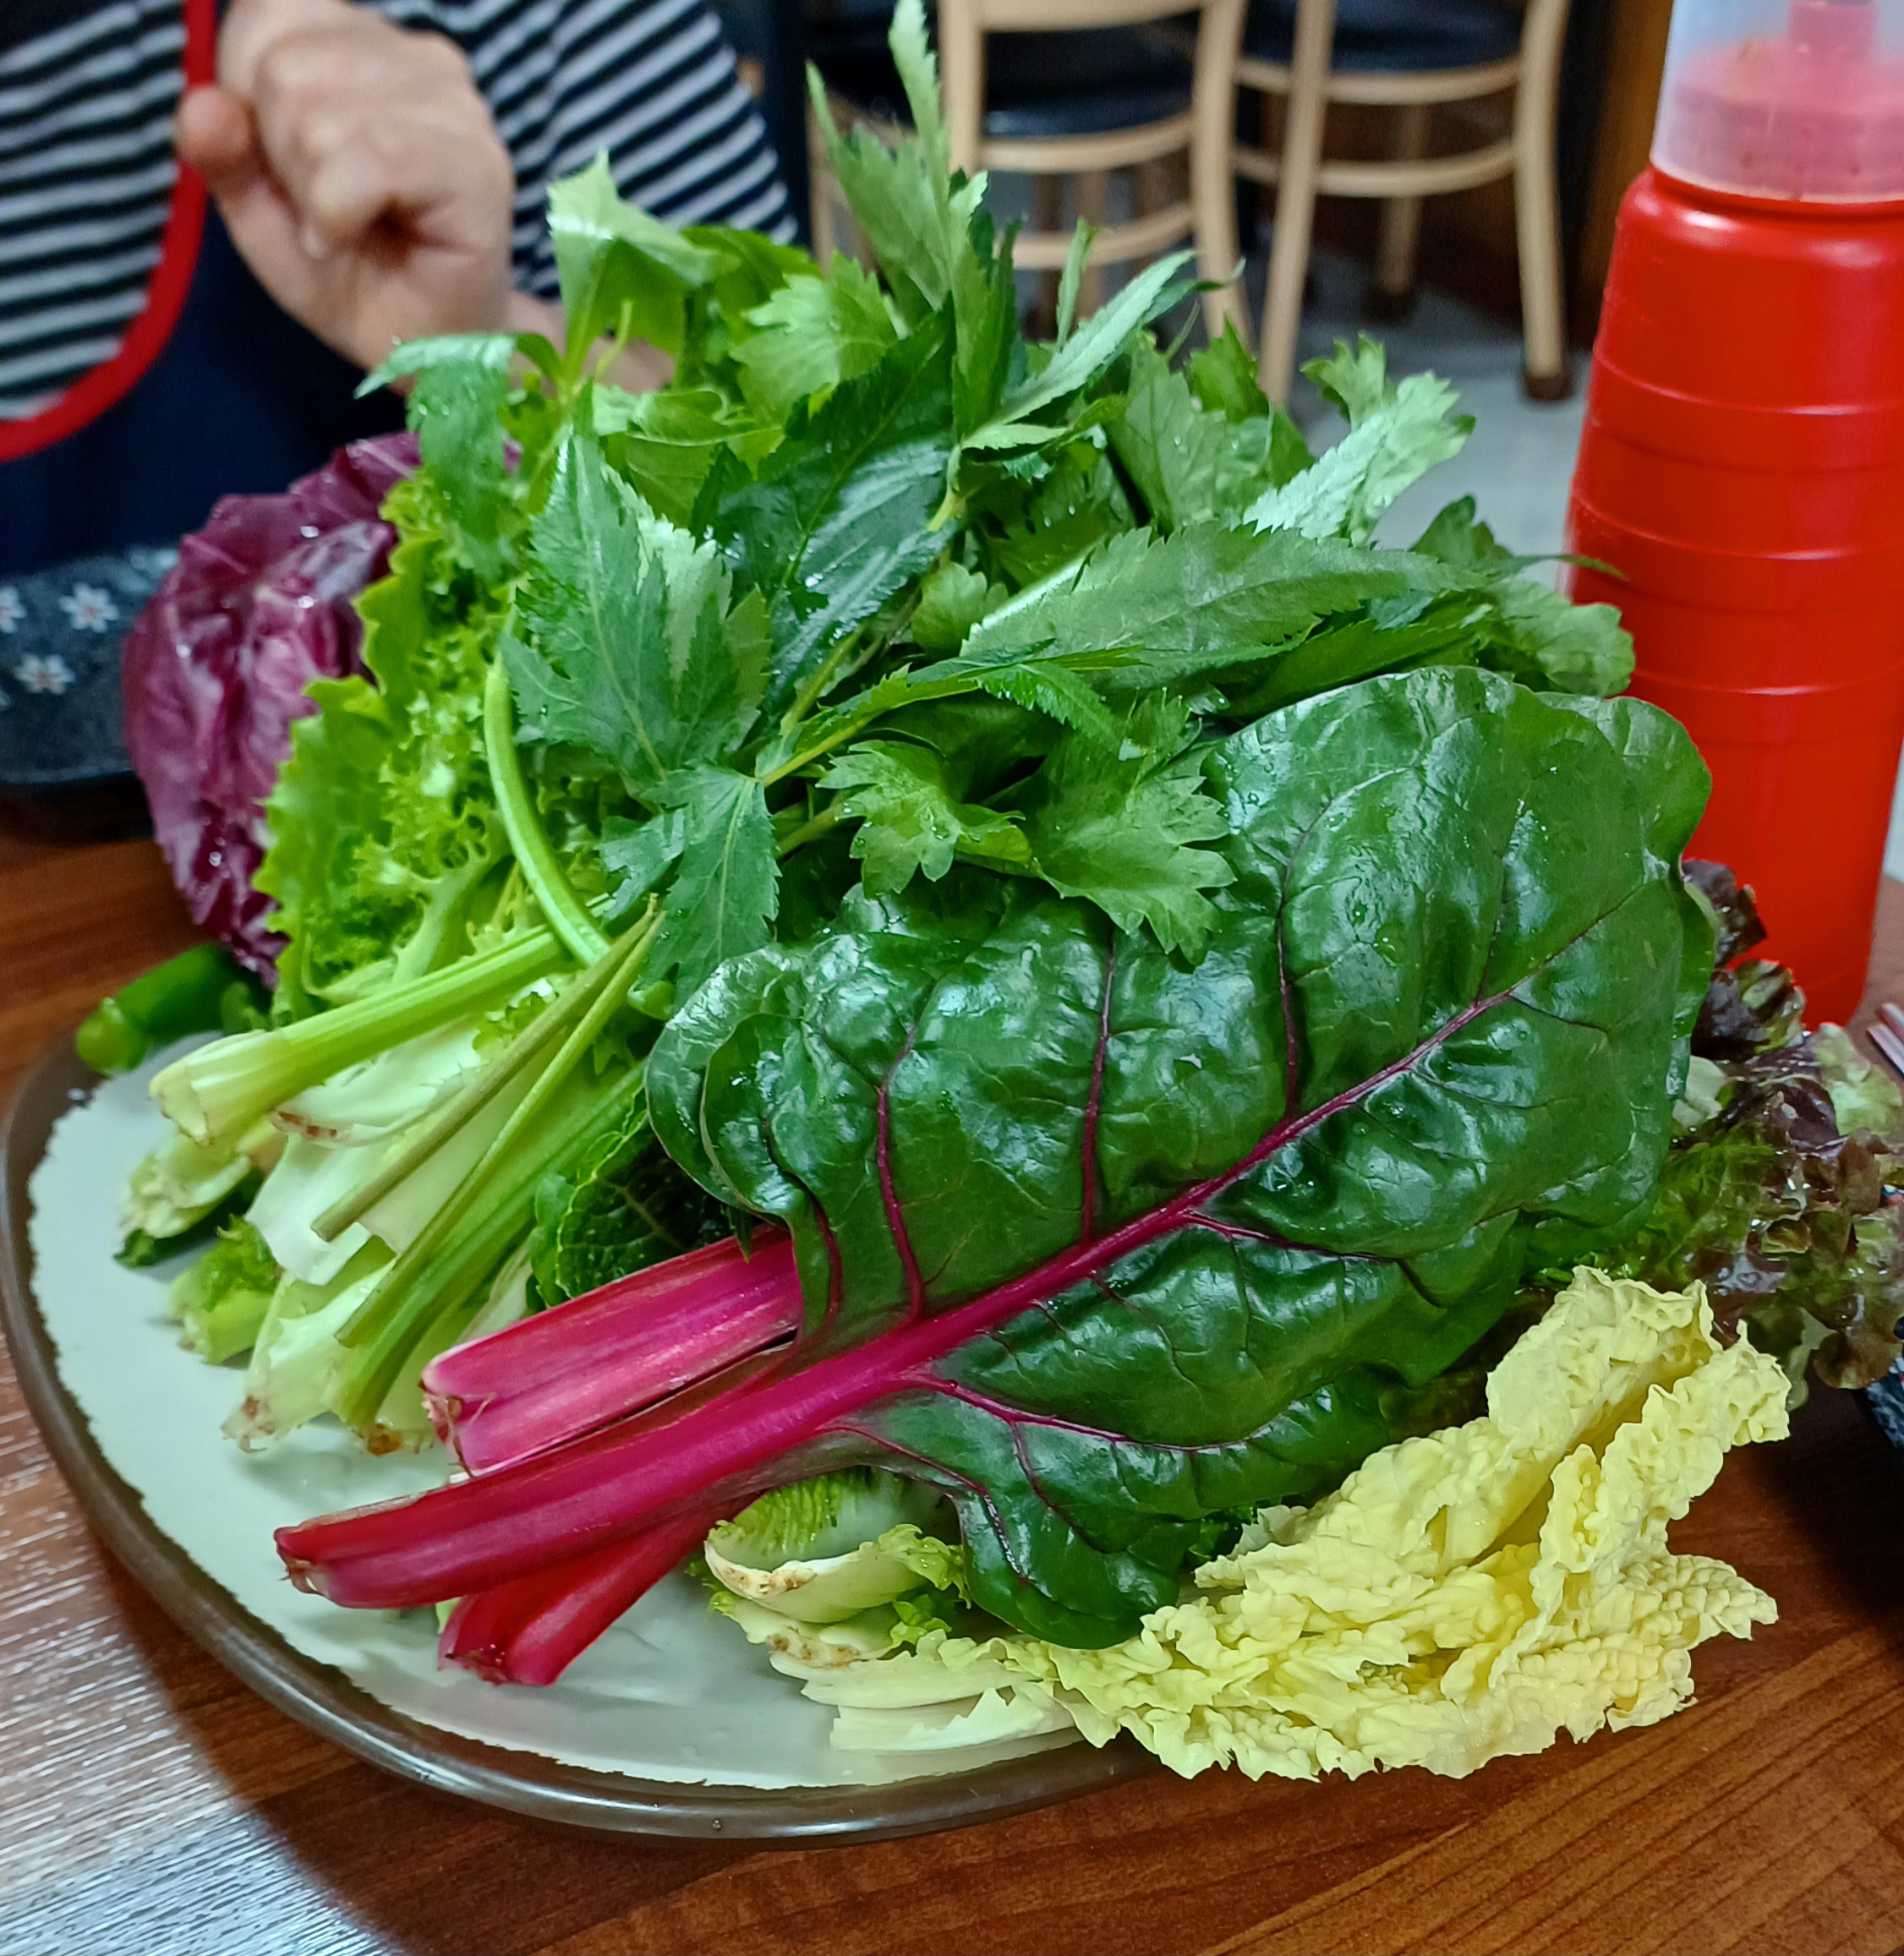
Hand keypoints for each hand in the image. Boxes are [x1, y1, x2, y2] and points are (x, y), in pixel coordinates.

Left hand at [175, 0, 519, 371]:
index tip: (287, 166)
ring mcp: (457, 109)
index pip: (264, 13)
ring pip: (320, 115)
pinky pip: (370, 160)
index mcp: (366, 44)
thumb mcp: (260, 210)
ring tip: (345, 228)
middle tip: (323, 211)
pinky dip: (337, 216)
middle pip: (284, 68)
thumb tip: (204, 105)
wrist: (425, 354)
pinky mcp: (476, 166)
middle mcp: (420, 59)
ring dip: (311, 195)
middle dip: (280, 157)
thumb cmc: (355, 275)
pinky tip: (353, 240)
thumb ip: (221, 151)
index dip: (245, 95)